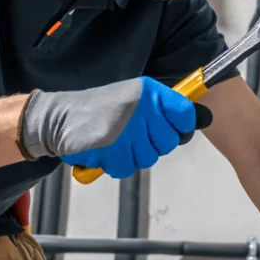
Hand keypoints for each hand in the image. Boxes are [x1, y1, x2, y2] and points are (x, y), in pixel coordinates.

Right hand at [19, 76, 212, 178]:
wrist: (58, 117)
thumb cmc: (101, 109)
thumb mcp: (134, 98)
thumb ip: (163, 109)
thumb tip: (201, 119)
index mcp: (150, 91)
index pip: (184, 113)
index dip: (182, 126)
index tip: (172, 128)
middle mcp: (142, 107)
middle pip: (169, 142)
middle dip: (153, 145)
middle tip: (133, 136)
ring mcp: (127, 128)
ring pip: (149, 157)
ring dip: (134, 155)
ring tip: (117, 141)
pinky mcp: (112, 148)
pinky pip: (128, 168)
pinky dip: (117, 164)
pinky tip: (107, 150)